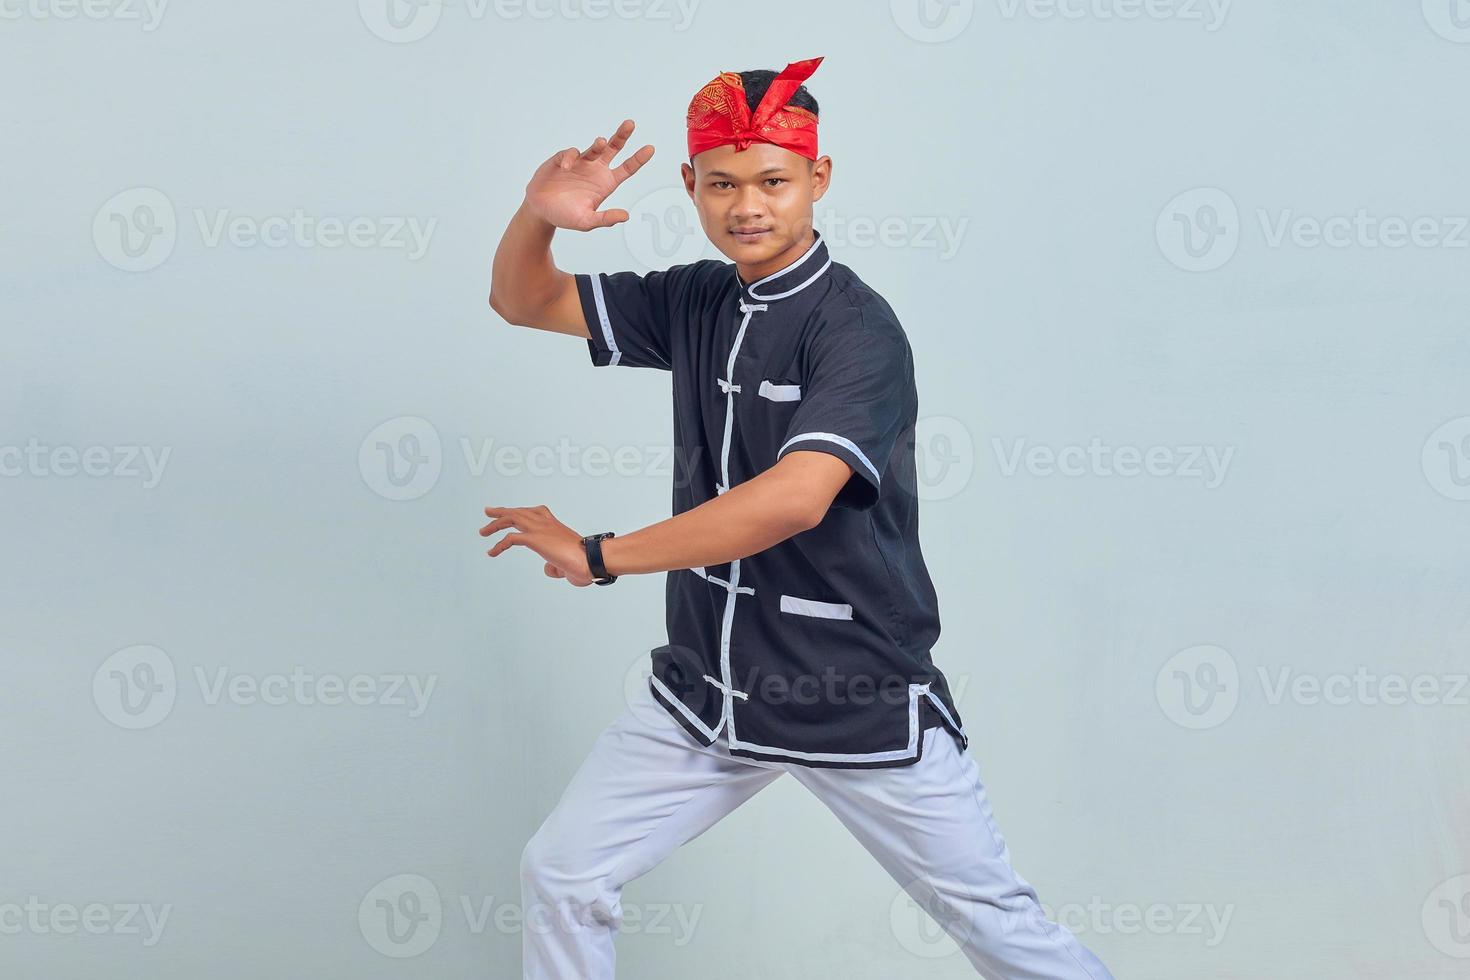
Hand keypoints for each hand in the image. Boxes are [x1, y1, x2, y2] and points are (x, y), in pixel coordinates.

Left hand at [479, 504, 595, 586]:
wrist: (590, 559)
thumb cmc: (584, 563)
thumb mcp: (567, 563)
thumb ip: (555, 564)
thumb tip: (548, 568)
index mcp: (553, 524)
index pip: (534, 512)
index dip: (520, 513)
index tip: (511, 515)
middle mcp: (545, 521)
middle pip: (518, 511)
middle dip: (502, 512)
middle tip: (489, 512)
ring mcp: (539, 528)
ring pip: (511, 519)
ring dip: (495, 524)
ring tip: (483, 532)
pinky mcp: (535, 539)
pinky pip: (510, 538)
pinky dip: (499, 545)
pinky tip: (491, 552)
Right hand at [523, 119, 654, 230]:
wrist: (541, 210)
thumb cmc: (565, 215)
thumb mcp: (587, 221)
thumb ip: (605, 219)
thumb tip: (626, 216)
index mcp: (606, 183)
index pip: (627, 168)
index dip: (638, 159)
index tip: (650, 148)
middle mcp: (596, 169)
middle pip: (614, 148)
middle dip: (622, 135)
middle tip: (630, 124)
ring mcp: (580, 162)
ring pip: (594, 147)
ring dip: (599, 144)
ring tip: (602, 142)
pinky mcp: (563, 159)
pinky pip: (570, 154)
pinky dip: (569, 158)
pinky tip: (566, 168)